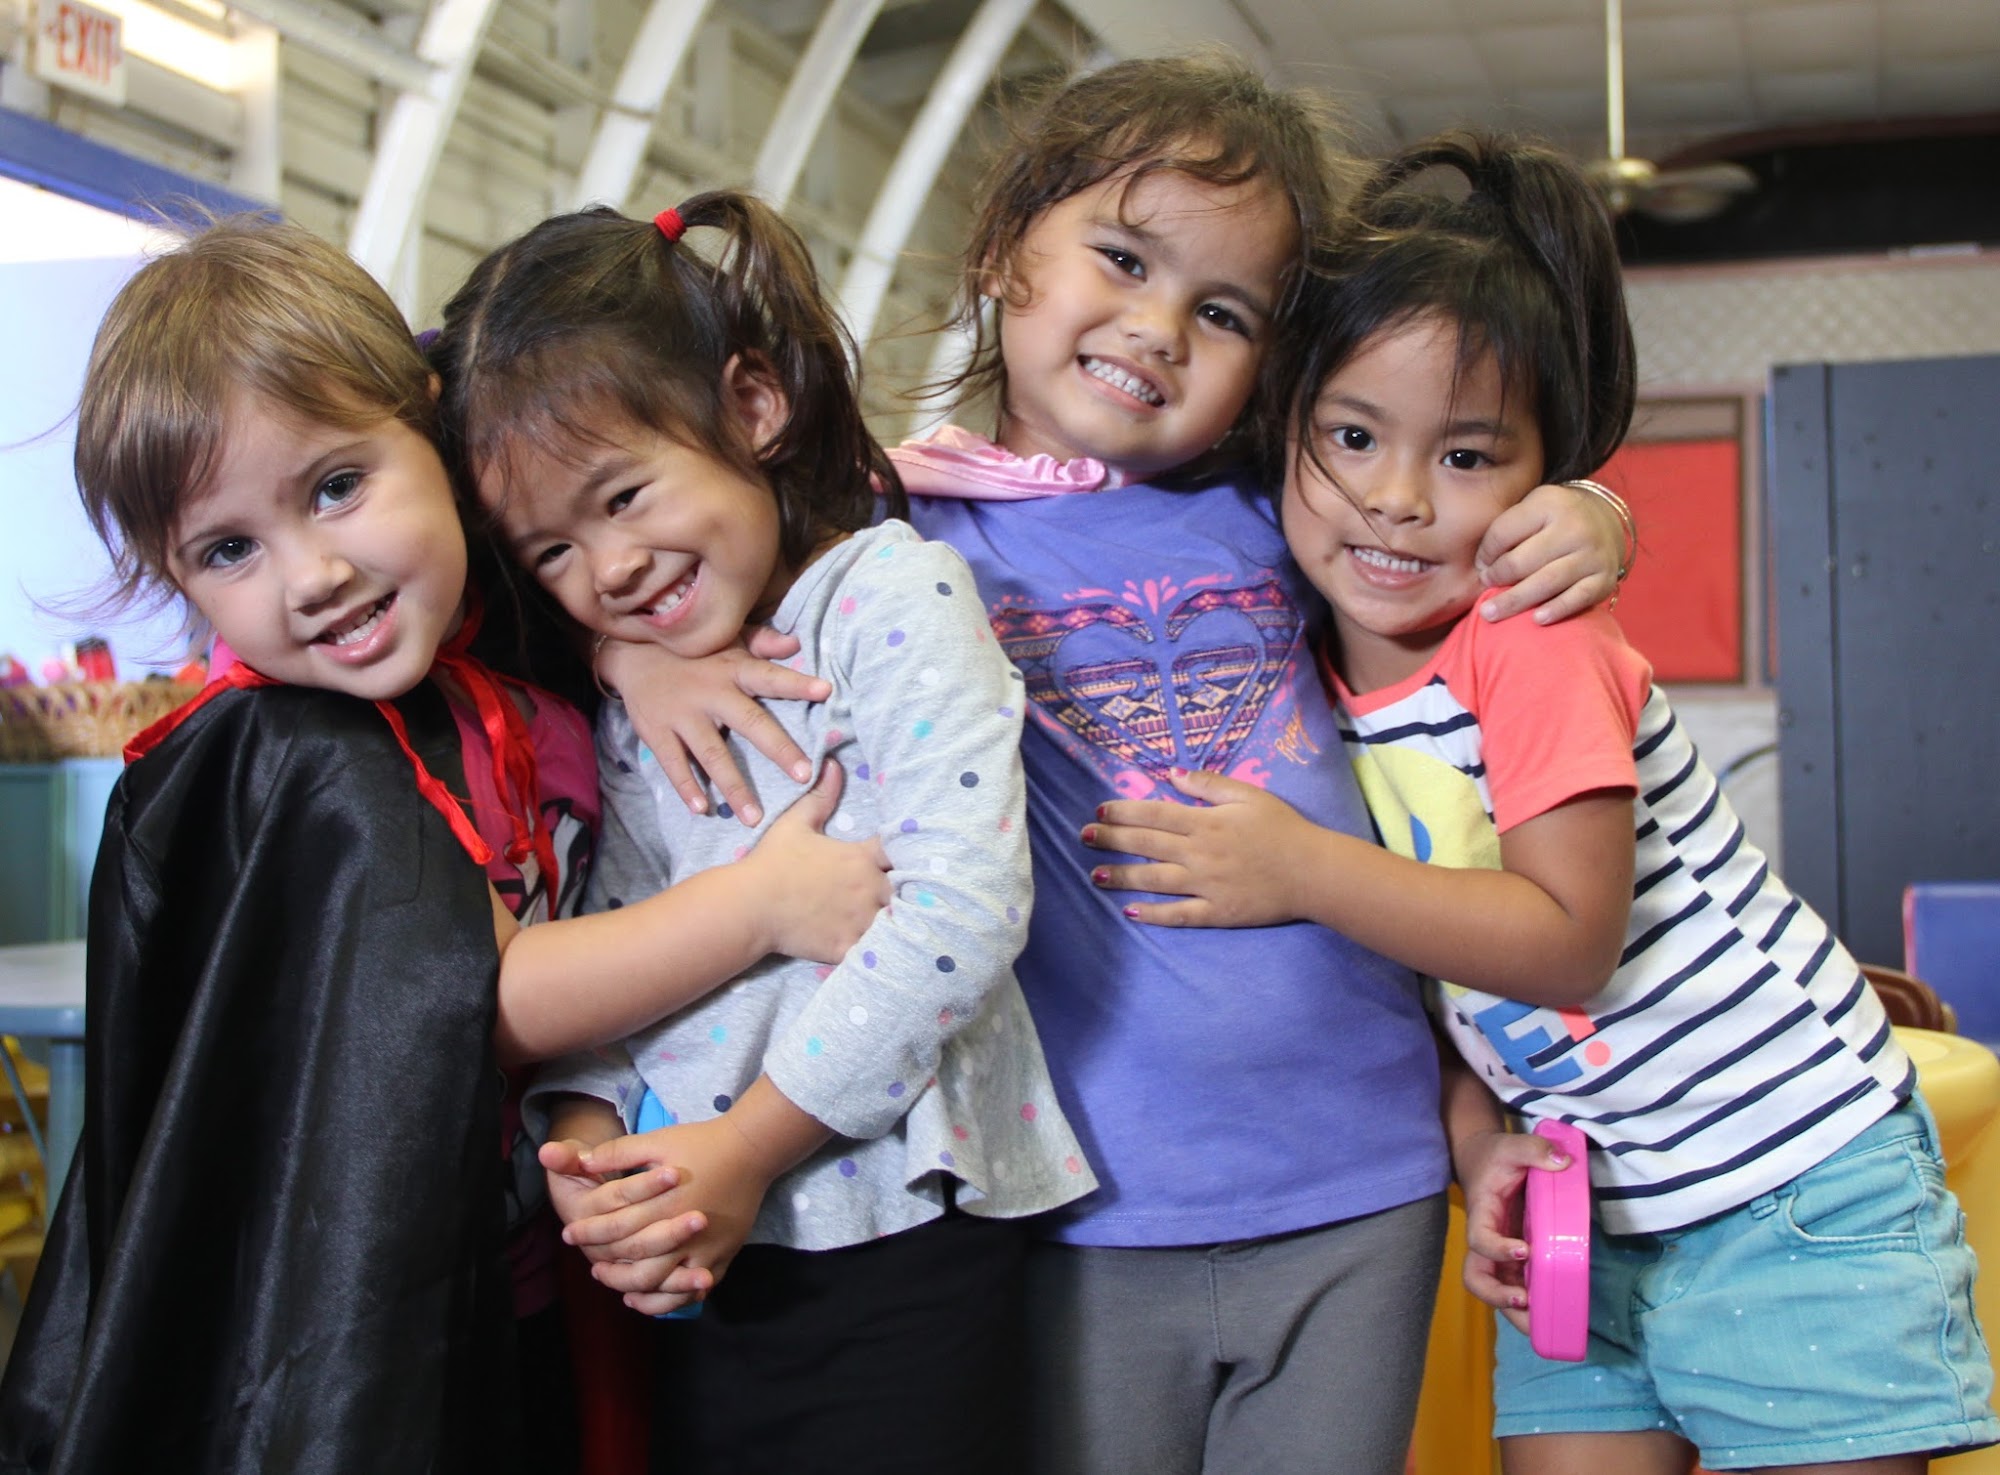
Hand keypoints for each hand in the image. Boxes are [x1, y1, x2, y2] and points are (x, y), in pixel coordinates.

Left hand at [562, 1116, 778, 1307]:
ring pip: (663, 1285)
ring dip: (634, 1288)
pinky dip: (668, 1299)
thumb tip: (582, 1162)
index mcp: (664, 1203)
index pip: (617, 1228)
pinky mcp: (723, 1257)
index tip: (569, 1234)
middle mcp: (684, 1232)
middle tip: (589, 1266)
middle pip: (637, 1263)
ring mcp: (706, 1249)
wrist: (752, 1149)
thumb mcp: (657, 1140)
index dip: (589, 1233)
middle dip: (608, 1267)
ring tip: (616, 1285)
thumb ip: (618, 1152)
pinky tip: (651, 1295)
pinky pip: (692, 1290)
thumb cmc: (701, 1143)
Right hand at [600, 631, 832, 826]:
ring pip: (712, 754)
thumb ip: (762, 641)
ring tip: (754, 817)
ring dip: (734, 787)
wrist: (630, 653)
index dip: (797, 683)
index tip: (826, 691)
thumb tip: (796, 643)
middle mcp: (711, 693)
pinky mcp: (657, 732)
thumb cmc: (692, 651)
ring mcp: (683, 715)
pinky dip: (686, 787)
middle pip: (750, 722)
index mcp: (733, 670)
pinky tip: (701, 809)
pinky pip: (674, 764)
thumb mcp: (725, 639)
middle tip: (804, 776)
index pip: (770, 677)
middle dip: (779, 749)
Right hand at [741, 760, 891, 962]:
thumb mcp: (796, 822)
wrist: (750, 905)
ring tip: (906, 923)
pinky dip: (883, 950)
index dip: (909, 854)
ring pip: (898, 922)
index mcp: (861, 858)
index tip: (907, 858)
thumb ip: (820, 796)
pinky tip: (886, 949)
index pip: (902, 852)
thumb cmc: (772, 862)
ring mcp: (860, 919)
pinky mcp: (849, 946)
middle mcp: (869, 888)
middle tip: (913, 894)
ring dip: (901, 921)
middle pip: (908, 890)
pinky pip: (878, 951)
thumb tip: (833, 764)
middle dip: (909, 891)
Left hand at [1082, 767, 1318, 927]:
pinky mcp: (1216, 912)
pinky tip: (1131, 912)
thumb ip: (1208, 784)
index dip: (1123, 811)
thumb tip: (1171, 773)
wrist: (1313, 871)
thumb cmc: (1283, 829)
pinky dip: (1154, 914)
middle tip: (1084, 837)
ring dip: (1121, 877)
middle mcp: (1199, 853)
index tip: (1100, 810)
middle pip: (1146, 844)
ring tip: (1095, 875)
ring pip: (1154, 880)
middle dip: (1111, 839)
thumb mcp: (1249, 795)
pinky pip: (1179, 914)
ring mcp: (1205, 885)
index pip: (1154, 813)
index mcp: (1205, 822)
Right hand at [1455, 1125, 1571, 1333]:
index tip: (1524, 1250)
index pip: (1479, 1238)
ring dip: (1515, 1312)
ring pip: (1496, 1290)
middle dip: (1497, 1295)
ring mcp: (1498, 1254)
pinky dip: (1530, 1305)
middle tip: (1524, 1300)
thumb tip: (1564, 1162)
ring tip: (1541, 1327)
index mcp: (1482, 1214)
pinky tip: (1552, 1315)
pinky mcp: (1513, 1259)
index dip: (1497, 1249)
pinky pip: (1517, 1286)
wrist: (1482, 1161)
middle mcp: (1486, 1240)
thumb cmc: (1496, 1156)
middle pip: (1477, 1277)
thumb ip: (1536, 1150)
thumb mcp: (1513, 1145)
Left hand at [1474, 481, 1626, 625]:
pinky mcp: (1604, 578)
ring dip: (1515, 601)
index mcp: (1549, 504)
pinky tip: (1536, 619)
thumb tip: (1482, 566)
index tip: (1480, 566)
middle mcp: (1574, 528)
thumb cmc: (1554, 519)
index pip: (1504, 533)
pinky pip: (1578, 598)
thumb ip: (1507, 529)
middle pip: (1522, 561)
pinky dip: (1556, 610)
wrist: (1605, 520)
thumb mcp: (1531, 507)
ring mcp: (1592, 554)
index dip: (1486, 553)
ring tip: (1491, 613)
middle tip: (1484, 589)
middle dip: (1497, 578)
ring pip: (1546, 582)